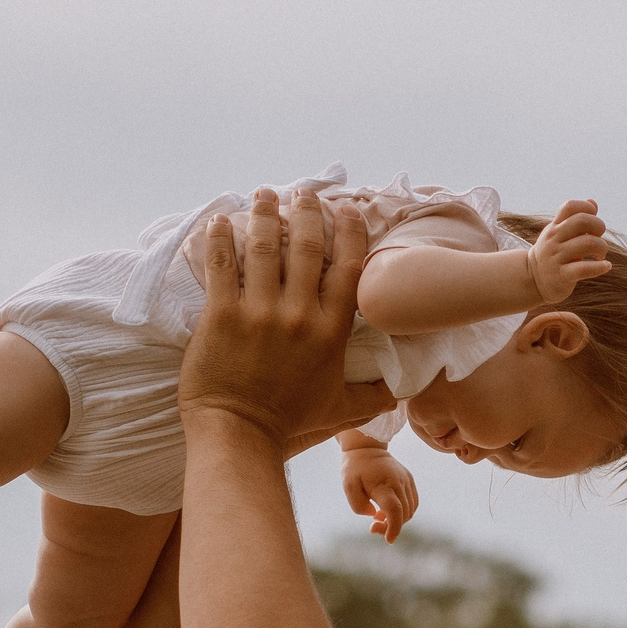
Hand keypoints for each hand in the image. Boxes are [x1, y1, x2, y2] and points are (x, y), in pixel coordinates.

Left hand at [179, 187, 394, 441]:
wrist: (240, 435)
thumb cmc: (291, 422)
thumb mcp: (342, 409)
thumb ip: (376, 396)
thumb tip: (406, 389)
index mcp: (330, 332)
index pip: (347, 269)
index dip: (349, 233)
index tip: (346, 209)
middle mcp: (298, 315)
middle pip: (305, 248)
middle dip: (305, 212)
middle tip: (301, 192)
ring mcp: (259, 313)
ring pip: (264, 248)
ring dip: (264, 214)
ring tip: (263, 194)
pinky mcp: (222, 316)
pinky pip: (222, 265)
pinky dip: (220, 238)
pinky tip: (220, 220)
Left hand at [341, 446, 419, 542]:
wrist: (366, 449)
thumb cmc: (355, 469)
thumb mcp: (348, 487)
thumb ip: (358, 505)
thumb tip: (374, 514)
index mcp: (384, 484)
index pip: (395, 510)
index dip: (394, 527)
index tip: (389, 540)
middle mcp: (399, 483)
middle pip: (404, 514)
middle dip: (391, 526)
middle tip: (373, 527)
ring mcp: (407, 481)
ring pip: (410, 511)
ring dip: (398, 520)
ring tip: (379, 517)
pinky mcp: (410, 480)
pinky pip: (413, 503)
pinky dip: (404, 512)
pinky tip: (388, 510)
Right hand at [525, 199, 609, 302]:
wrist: (533, 280)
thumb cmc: (554, 253)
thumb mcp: (560, 234)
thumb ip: (576, 219)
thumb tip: (592, 202)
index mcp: (554, 227)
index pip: (570, 206)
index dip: (587, 208)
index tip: (593, 221)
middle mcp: (554, 239)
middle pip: (581, 221)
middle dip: (599, 226)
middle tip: (600, 238)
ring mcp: (556, 257)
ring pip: (587, 244)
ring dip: (602, 247)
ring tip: (600, 255)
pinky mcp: (561, 276)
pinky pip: (584, 269)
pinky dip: (600, 267)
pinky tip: (606, 266)